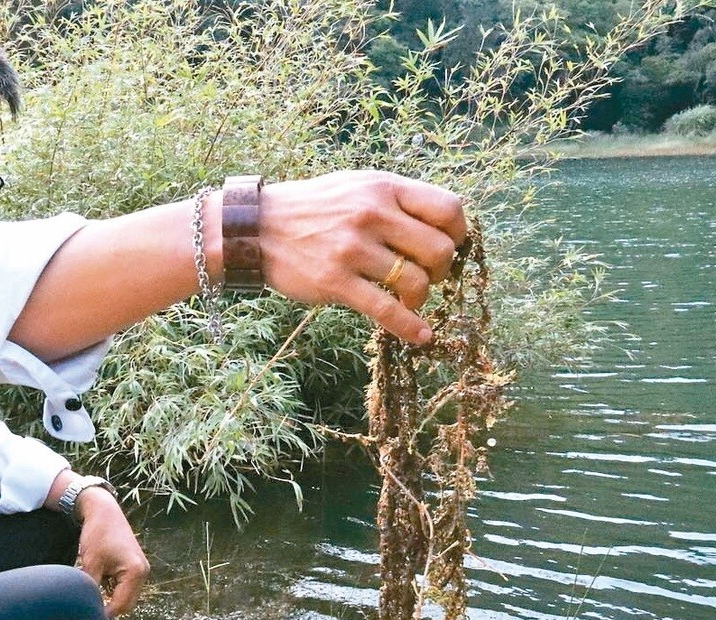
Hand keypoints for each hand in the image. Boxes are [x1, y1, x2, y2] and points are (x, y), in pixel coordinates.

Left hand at [73, 487, 149, 618]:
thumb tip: (88, 609)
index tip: (87, 617)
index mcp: (136, 572)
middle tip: (88, 606)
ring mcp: (141, 569)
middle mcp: (143, 572)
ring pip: (125, 596)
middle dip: (108, 607)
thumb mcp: (91, 564)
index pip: (121, 605)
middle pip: (126, 604)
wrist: (103, 511)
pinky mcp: (136, 567)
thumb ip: (92, 589)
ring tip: (94, 589)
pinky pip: (125, 587)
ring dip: (110, 597)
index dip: (103, 614)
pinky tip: (100, 579)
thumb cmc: (98, 534)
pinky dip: (113, 588)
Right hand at [258, 171, 466, 343]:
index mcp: (383, 188)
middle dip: (443, 270)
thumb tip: (441, 227)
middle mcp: (372, 214)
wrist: (256, 228)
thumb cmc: (312, 209)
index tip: (451, 247)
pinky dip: (410, 327)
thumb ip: (395, 201)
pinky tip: (421, 336)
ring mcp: (353, 249)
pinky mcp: (336, 282)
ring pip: (416, 282)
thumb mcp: (356, 186)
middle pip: (439, 250)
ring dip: (421, 298)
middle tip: (428, 277)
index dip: (459, 233)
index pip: (448, 208)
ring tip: (410, 299)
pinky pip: (387, 310)